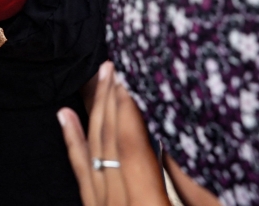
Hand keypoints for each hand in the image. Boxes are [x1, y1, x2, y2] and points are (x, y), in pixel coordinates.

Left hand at [58, 62, 170, 205]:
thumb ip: (193, 192)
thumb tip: (176, 148)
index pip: (132, 146)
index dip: (128, 109)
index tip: (128, 76)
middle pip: (108, 142)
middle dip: (110, 100)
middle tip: (112, 66)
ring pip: (93, 152)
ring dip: (95, 111)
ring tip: (99, 78)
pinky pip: (81, 173)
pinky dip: (74, 142)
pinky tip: (65, 116)